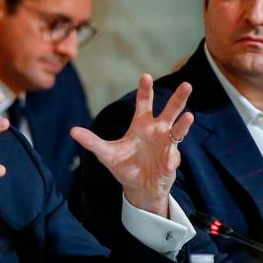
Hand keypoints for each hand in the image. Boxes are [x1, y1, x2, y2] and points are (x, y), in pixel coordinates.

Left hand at [71, 74, 193, 216]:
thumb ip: (91, 142)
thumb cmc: (125, 165)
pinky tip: (167, 164)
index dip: (145, 90)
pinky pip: (172, 159)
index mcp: (142, 125)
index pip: (144, 103)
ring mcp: (166, 145)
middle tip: (186, 84)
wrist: (138, 186)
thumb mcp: (105, 153)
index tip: (145, 76)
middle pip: (170, 111)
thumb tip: (72, 131)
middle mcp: (157, 131)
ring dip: (183, 124)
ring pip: (178, 130)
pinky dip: (170, 161)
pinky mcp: (170, 161)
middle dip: (178, 98)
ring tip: (189, 117)